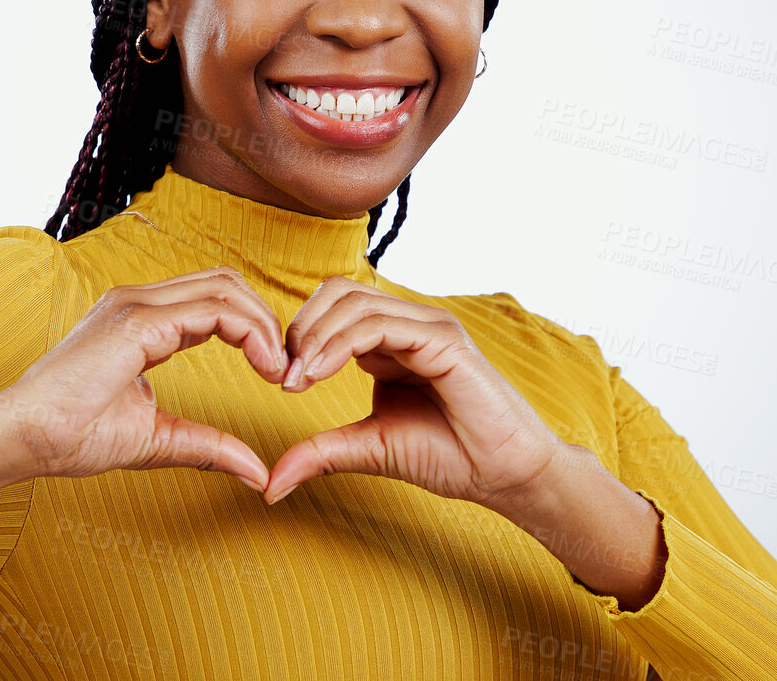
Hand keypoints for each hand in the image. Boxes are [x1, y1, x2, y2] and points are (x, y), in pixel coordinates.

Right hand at [0, 266, 287, 491]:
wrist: (26, 437)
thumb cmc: (73, 436)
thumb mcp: (158, 438)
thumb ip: (208, 446)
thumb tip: (257, 472)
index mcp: (140, 320)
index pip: (214, 298)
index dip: (254, 328)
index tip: (275, 372)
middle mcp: (139, 301)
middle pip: (227, 282)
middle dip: (266, 319)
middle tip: (285, 368)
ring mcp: (137, 306)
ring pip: (226, 287)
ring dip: (264, 324)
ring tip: (278, 369)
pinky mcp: (138, 322)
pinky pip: (214, 310)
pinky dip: (250, 332)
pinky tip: (263, 365)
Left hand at [262, 275, 567, 513]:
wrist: (505, 476)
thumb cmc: (451, 457)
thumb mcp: (370, 449)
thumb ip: (322, 452)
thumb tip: (272, 483)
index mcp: (392, 340)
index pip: (333, 307)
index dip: (299, 336)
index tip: (281, 381)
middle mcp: (410, 323)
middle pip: (338, 292)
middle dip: (301, 329)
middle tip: (284, 376)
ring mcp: (429, 326)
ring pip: (354, 302)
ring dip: (315, 337)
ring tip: (298, 379)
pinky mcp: (444, 340)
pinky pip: (381, 324)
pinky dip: (340, 344)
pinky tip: (318, 374)